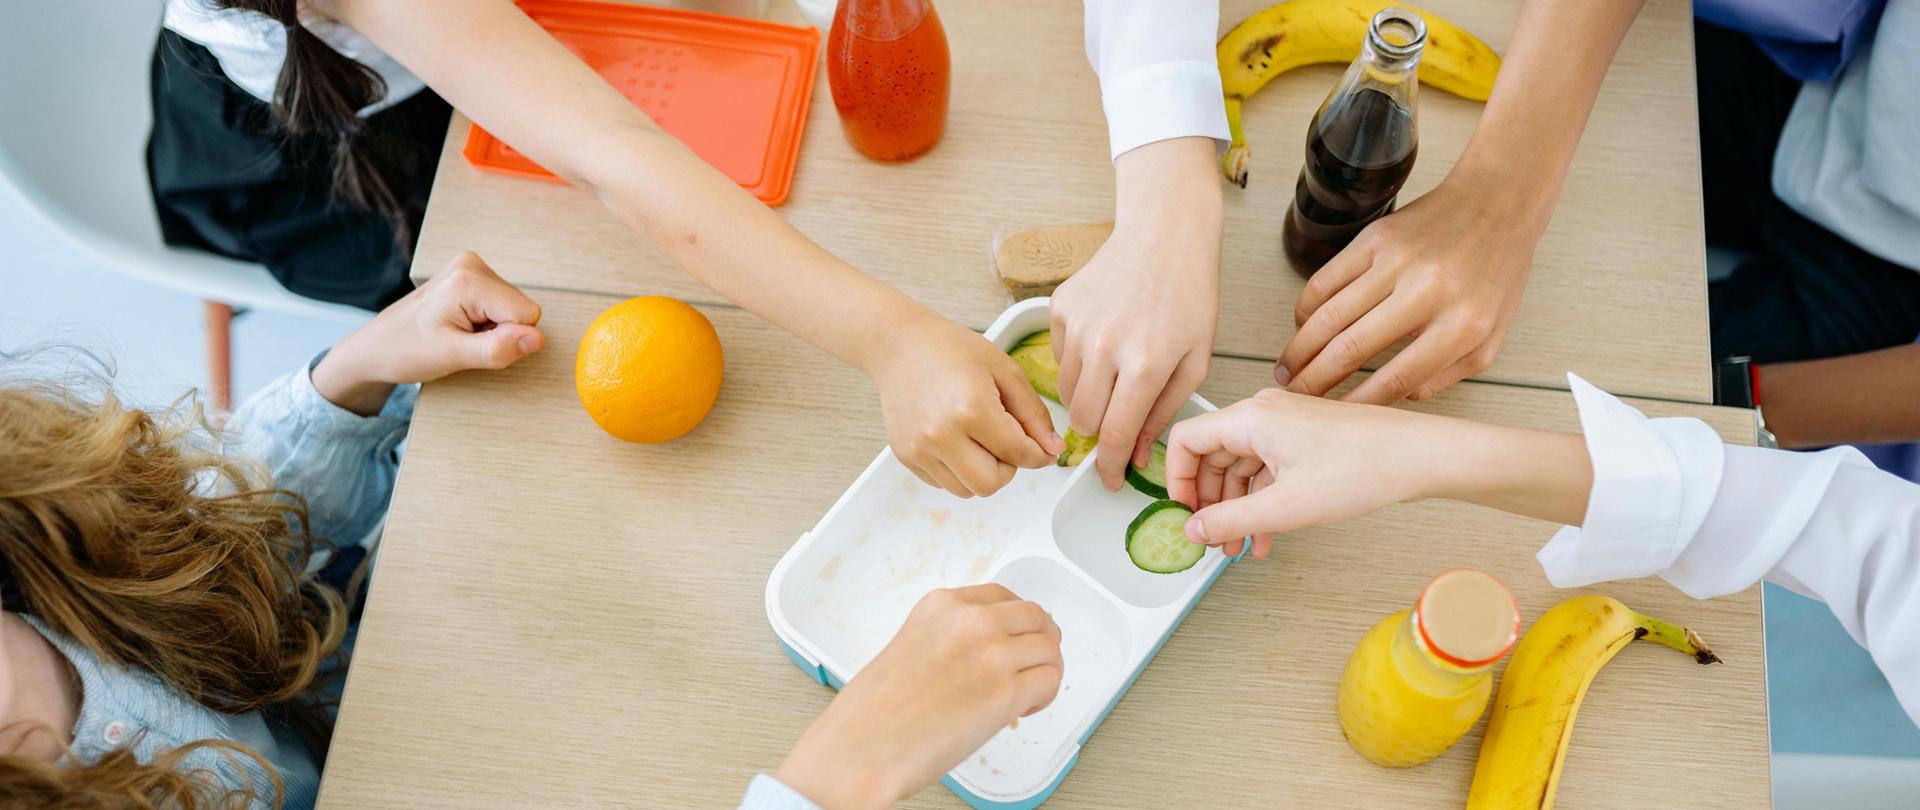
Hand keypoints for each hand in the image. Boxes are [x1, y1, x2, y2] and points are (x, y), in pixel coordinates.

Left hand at [311, 252, 544, 414]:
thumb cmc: (404, 350)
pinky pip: (501, 306)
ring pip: (514, 309)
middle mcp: (473, 265)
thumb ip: (497, 348)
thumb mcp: (452, 357)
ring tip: (458, 334)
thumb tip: (537, 339)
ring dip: (492, 330)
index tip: (473, 344)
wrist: (376, 347)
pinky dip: (486, 323)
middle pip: (521, 309)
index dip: (507, 338)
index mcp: (469, 279)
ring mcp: (472, 268)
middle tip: (463, 340)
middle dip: (500, 333)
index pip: (527, 314)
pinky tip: (460, 327)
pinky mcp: (471, 277)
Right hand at [777, 585, 1064, 809]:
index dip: (1016, 621)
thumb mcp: (911, 647)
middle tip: (1031, 666)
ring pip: (1050, 648)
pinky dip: (1045, 697)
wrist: (862, 748)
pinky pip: (1051, 681)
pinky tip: (1021, 711)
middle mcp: (971, 621)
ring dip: (1045, 671)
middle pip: (1035, 616)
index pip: (1003, 596)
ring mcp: (991, 653)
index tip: (1014, 639)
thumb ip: (951, 639)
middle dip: (1039, 642)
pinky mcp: (1006, 691)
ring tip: (1025, 695)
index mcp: (942, 606)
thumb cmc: (875, 712)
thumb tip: (986, 655)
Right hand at [871, 315, 1062, 497]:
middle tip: (1005, 442)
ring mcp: (919, 448)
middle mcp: (941, 435)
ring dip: (981, 472)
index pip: (1018, 455)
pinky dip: (957, 470)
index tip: (1042, 451)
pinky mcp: (906, 455)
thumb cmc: (950, 350)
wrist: (899, 345)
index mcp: (972, 409)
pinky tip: (955, 438)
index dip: (1039, 455)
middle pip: (990, 485)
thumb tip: (1053, 448)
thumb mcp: (1004, 371)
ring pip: (966, 491)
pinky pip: (943, 483)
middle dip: (1007, 468)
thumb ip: (1033, 413)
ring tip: (978, 438)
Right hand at [1052, 137, 1220, 491]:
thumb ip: (1163, 411)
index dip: (1108, 467)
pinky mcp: (1059, 309)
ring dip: (1087, 397)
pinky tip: (1104, 341)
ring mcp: (1077, 326)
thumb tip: (1134, 454)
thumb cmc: (1189, 295)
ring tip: (1115, 374)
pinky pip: (1058, 358)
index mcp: (1145, 364)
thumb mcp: (1195, 361)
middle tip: (1116, 422)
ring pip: (1066, 393)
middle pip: (1083, 420)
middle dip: (1098, 432)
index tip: (1107, 480)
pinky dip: (1077, 363)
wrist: (1164, 234)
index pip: (1114, 435)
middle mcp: (1105, 346)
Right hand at [1166, 388, 1455, 556]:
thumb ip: (1230, 521)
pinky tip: (1267, 537)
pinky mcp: (1305, 439)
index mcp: (1251, 418)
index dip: (1176, 480)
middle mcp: (1264, 414)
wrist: (1419, 457)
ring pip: (1240, 468)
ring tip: (1239, 547)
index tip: (1183, 513)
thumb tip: (1194, 530)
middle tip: (1212, 539)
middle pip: (1212, 456)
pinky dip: (1261, 503)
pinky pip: (1267, 471)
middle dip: (1209, 502)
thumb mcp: (1286, 506)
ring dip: (1236, 509)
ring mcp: (1286, 426)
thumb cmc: (1364, 467)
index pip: (1186, 440)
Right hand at [1277, 169, 1542, 403]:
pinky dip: (1306, 308)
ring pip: (1330, 316)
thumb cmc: (1495, 272)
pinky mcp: (1375, 237)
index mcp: (1462, 325)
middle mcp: (1427, 291)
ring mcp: (1397, 261)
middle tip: (1296, 398)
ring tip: (1287, 370)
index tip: (1334, 417)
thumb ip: (1450, 373)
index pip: (1396, 379)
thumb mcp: (1492, 336)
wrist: (1497, 203)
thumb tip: (1402, 397)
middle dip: (1314, 381)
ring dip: (1300, 350)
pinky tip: (1302, 327)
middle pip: (1352, 348)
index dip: (1357, 404)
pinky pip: (1326, 279)